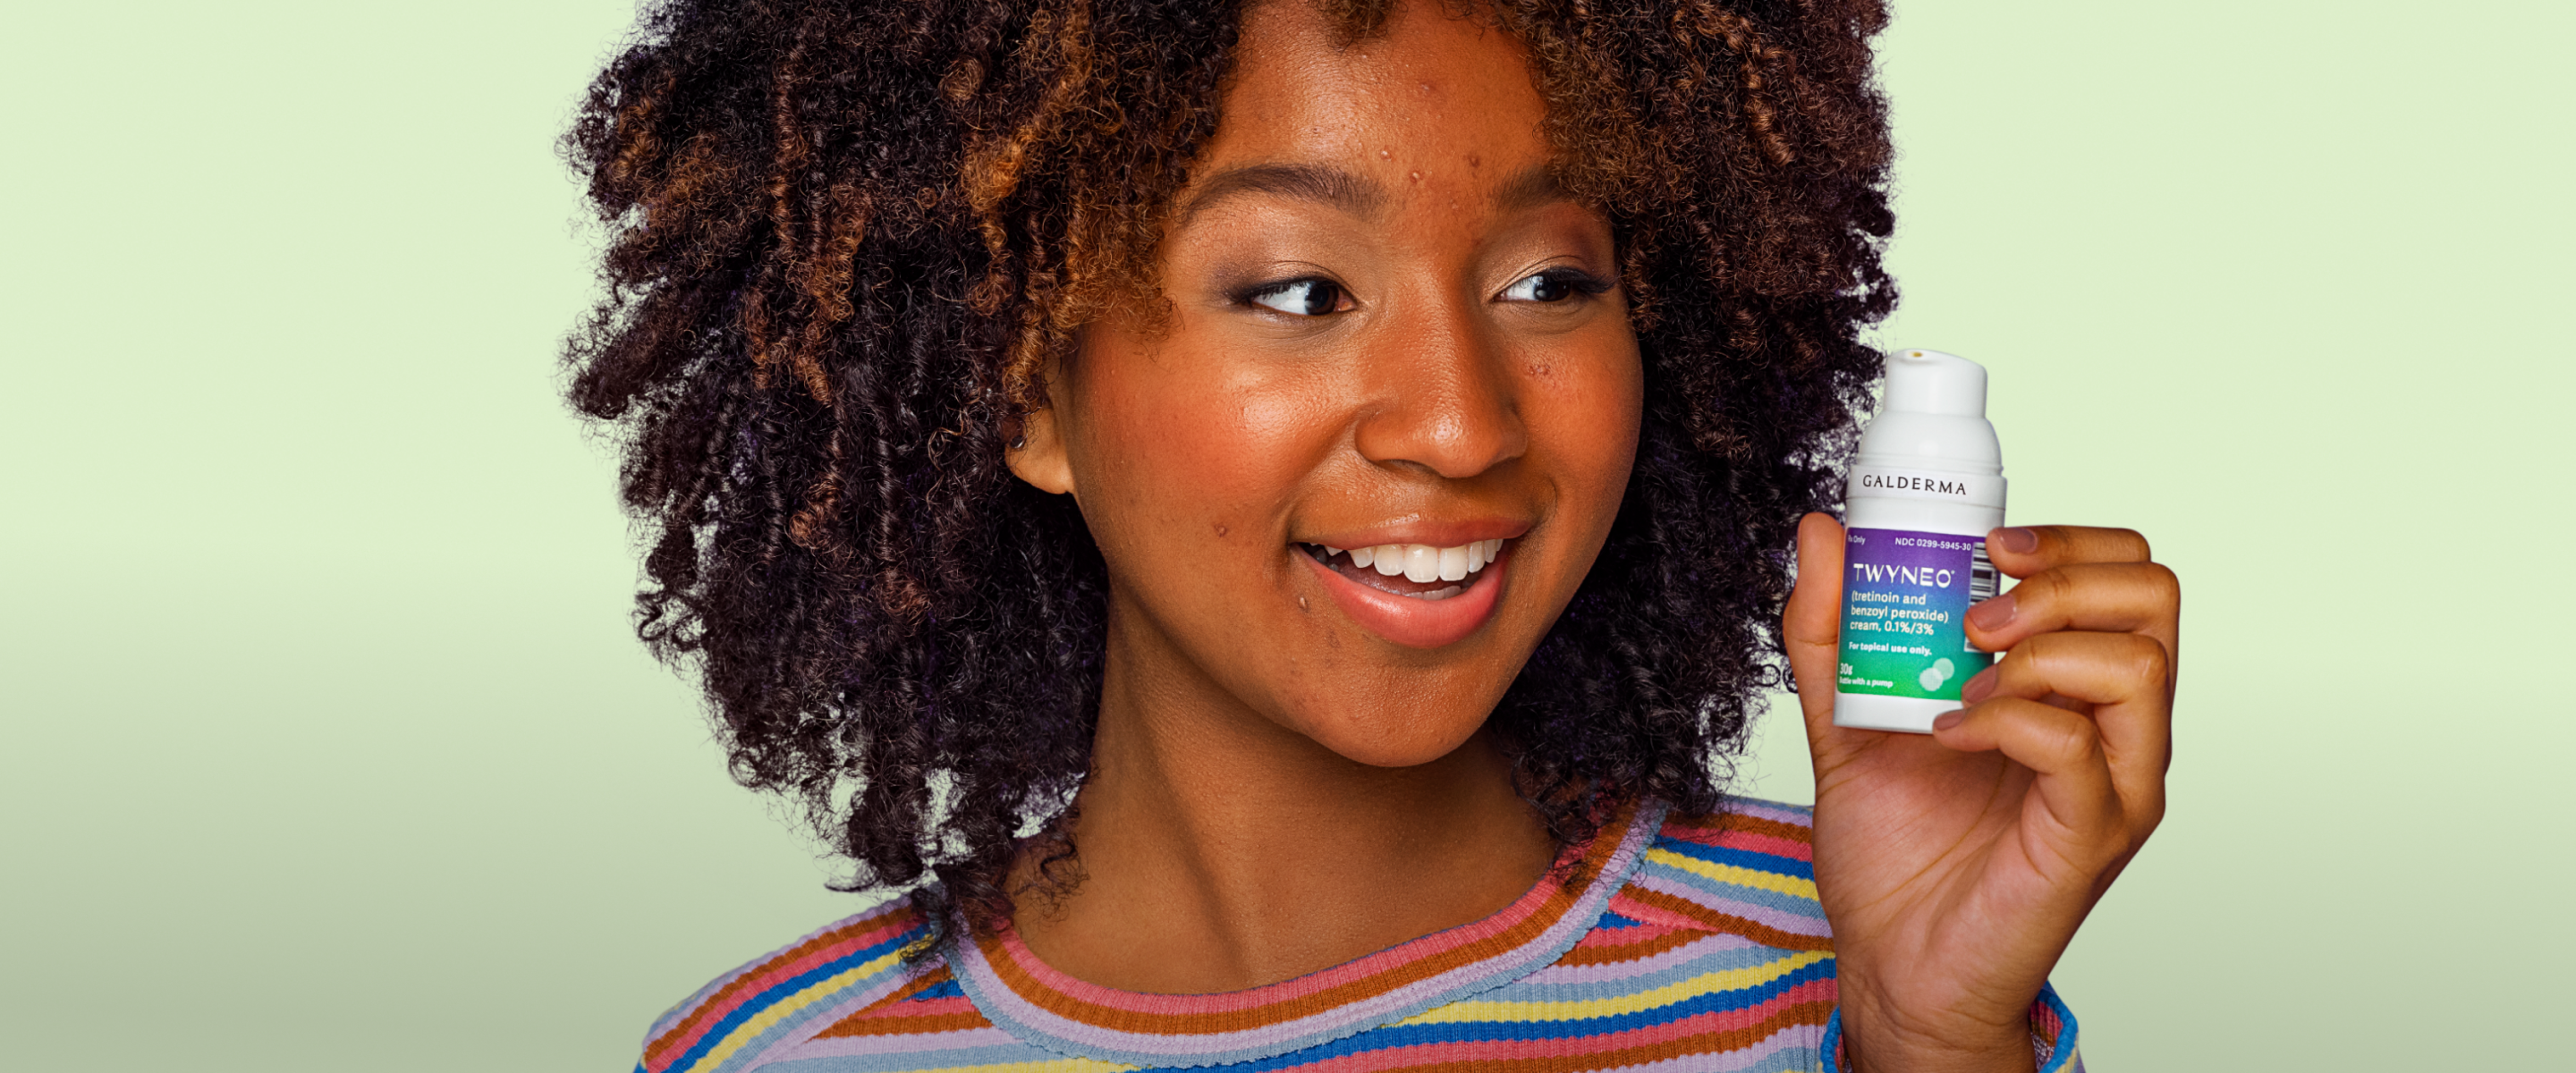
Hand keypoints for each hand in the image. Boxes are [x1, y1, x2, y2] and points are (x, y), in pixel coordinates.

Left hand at [1783, 515, 2176, 1071]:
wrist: (1889, 963)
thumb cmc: (1893, 851)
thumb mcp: (1844, 717)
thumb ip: (1831, 629)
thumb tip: (1824, 532)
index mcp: (2078, 688)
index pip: (2130, 575)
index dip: (2072, 539)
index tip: (1989, 544)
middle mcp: (2115, 729)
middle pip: (2156, 599)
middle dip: (2064, 578)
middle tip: (1977, 615)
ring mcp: (2114, 783)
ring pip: (2140, 664)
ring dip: (2039, 650)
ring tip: (1963, 682)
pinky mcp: (2091, 836)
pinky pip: (2080, 749)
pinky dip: (2008, 722)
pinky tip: (1949, 738)